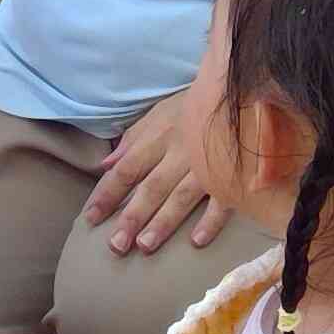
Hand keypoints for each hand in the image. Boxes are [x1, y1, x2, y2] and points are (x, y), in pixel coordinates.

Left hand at [83, 96, 230, 255]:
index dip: (108, 193)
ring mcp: (209, 163)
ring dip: (164, 221)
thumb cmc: (196, 103)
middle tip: (115, 245)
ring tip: (145, 245)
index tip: (91, 217)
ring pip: (183, 195)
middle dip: (133, 215)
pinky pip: (224, 198)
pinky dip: (211, 219)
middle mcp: (181, 151)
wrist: (242, 88)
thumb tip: (105, 165)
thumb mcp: (160, 112)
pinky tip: (197, 240)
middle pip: (152, 187)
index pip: (127, 168)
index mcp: (160, 136)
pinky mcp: (235, 171)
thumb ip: (133, 140)